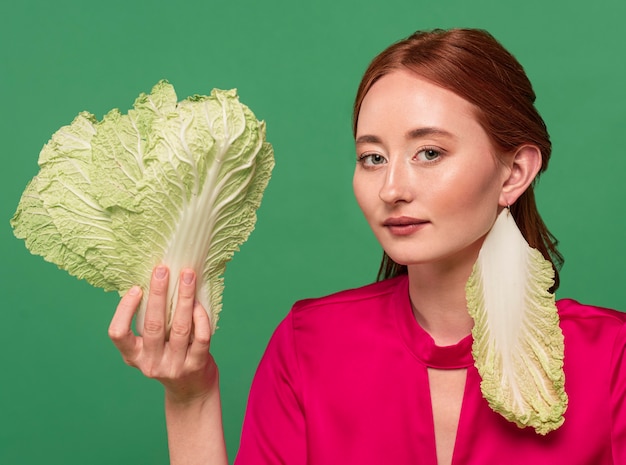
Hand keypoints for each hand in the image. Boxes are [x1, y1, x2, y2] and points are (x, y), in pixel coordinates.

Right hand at [109, 265, 217, 402]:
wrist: (192, 391)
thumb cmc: (171, 357)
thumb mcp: (153, 345)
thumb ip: (152, 322)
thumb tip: (157, 280)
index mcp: (133, 356)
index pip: (118, 334)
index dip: (124, 310)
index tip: (136, 288)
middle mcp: (150, 363)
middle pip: (152, 324)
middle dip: (158, 293)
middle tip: (162, 269)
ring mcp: (173, 366)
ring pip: (179, 328)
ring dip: (184, 298)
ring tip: (187, 276)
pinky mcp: (195, 366)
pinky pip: (200, 337)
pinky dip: (200, 317)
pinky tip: (199, 302)